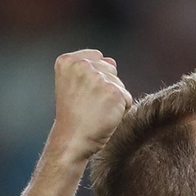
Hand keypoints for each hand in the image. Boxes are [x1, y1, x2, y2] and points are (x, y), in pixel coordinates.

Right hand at [50, 49, 131, 163]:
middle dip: (106, 87)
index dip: (95, 78)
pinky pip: (127, 99)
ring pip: (120, 84)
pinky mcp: (114, 92)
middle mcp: (82, 65)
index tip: (82, 93)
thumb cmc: (73, 115)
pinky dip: (121, 110)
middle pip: (111, 70)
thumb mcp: (73, 85)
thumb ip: (90, 68)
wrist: (73, 138)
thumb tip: (112, 61)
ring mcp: (98, 77)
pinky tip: (105, 116)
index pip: (97, 57)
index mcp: (67, 61)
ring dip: (114, 99)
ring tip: (96, 110)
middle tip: (89, 104)